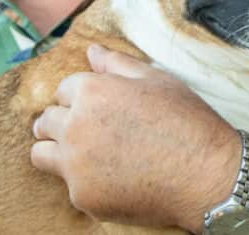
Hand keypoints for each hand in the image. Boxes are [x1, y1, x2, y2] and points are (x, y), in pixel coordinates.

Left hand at [30, 44, 240, 229]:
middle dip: (64, 122)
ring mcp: (76, 164)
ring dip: (57, 150)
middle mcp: (75, 126)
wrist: (207, 175)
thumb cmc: (187, 121)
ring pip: (42, 153)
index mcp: (92, 92)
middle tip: (92, 132)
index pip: (64, 89)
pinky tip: (114, 178)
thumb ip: (117, 64)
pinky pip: (69, 184)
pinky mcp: (83, 196)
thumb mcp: (156, 80)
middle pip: (47, 120)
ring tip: (85, 154)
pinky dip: (85, 181)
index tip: (100, 108)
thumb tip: (91, 51)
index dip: (83, 96)